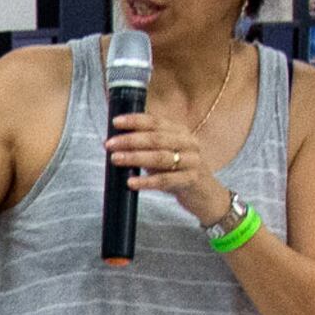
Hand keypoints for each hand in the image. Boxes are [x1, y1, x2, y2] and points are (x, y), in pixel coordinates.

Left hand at [107, 108, 232, 226]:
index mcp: (181, 132)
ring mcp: (192, 162)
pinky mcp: (191, 180)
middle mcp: (189, 143)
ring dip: (135, 158)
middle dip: (130, 140)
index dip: (135, 120)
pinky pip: (165, 181)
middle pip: (156, 139)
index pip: (156, 122)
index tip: (115, 122)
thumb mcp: (165, 154)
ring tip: (116, 159)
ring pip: (160, 158)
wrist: (205, 194)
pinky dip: (146, 181)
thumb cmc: (178, 172)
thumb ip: (146, 146)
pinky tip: (131, 183)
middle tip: (109, 144)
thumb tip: (114, 142)